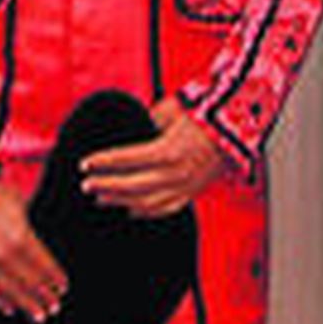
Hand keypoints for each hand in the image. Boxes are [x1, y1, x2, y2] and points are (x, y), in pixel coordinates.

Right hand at [0, 175, 67, 322]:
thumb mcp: (15, 195)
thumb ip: (28, 218)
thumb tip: (37, 229)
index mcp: (21, 237)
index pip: (45, 266)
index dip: (56, 278)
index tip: (62, 287)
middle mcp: (4, 255)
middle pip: (30, 282)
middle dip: (44, 295)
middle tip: (54, 306)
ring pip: (10, 291)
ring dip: (26, 304)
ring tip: (38, 314)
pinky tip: (8, 308)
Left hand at [81, 96, 224, 217]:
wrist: (238, 128)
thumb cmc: (203, 114)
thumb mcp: (168, 112)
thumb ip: (144, 123)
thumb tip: (124, 130)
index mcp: (168, 151)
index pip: (126, 159)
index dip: (103, 161)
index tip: (84, 162)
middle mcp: (176, 173)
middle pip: (132, 186)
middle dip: (105, 186)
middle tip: (86, 185)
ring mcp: (186, 186)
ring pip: (147, 202)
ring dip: (120, 201)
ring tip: (100, 198)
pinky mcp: (193, 192)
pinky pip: (166, 208)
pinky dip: (145, 211)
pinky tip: (129, 210)